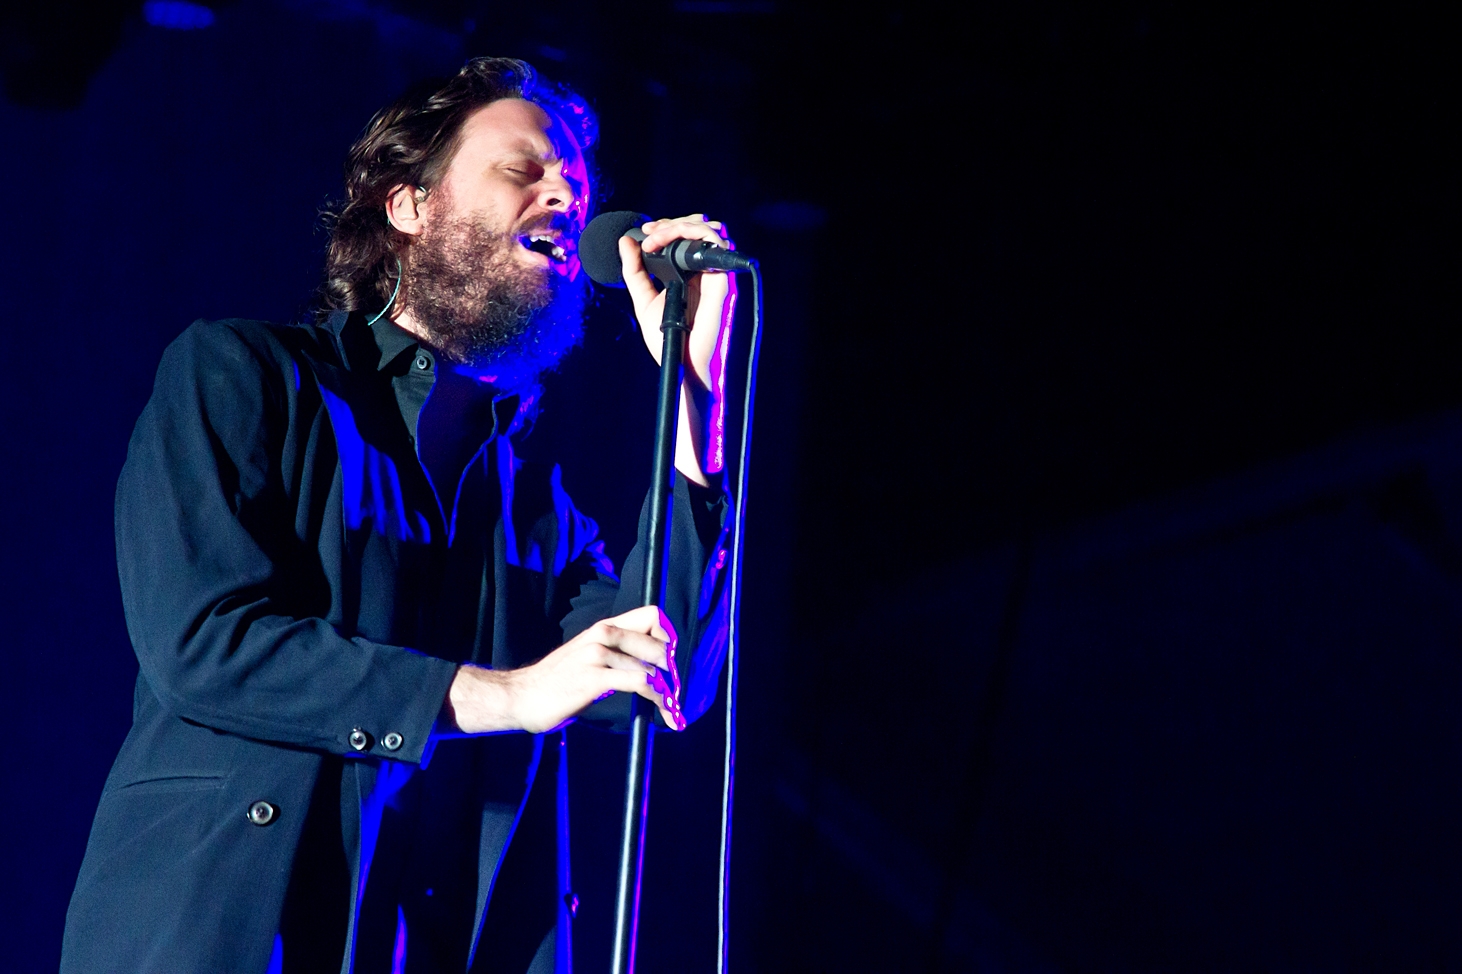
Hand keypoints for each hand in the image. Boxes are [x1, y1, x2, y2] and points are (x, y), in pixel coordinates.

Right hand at [441, 605, 684, 735]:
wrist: (519, 697)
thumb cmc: (556, 684)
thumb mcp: (588, 658)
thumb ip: (614, 655)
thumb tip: (649, 667)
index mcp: (604, 628)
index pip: (652, 615)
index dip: (669, 637)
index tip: (671, 663)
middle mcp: (603, 634)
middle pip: (659, 641)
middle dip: (674, 670)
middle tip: (676, 693)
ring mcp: (597, 653)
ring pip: (653, 664)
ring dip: (670, 689)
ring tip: (674, 709)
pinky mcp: (594, 677)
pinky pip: (641, 682)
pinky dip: (659, 698)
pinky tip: (665, 713)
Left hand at [618, 214, 737, 483]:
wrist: (682, 365)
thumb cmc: (668, 340)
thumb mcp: (643, 299)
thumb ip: (634, 272)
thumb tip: (626, 241)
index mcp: (690, 274)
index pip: (686, 236)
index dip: (666, 227)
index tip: (644, 235)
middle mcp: (705, 272)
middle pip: (699, 227)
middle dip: (672, 223)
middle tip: (650, 234)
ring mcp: (715, 276)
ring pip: (711, 230)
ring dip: (682, 225)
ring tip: (658, 236)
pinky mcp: (722, 282)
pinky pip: (719, 246)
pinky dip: (696, 235)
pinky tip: (671, 243)